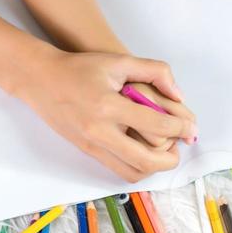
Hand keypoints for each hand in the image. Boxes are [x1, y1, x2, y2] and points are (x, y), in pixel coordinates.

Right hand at [14, 46, 198, 182]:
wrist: (41, 79)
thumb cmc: (81, 67)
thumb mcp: (119, 60)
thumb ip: (154, 71)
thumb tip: (178, 95)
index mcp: (109, 106)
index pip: (157, 125)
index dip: (180, 128)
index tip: (191, 127)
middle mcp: (100, 131)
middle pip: (147, 159)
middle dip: (171, 157)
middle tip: (181, 145)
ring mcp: (92, 145)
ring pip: (133, 172)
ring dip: (155, 166)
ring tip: (165, 150)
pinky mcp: (87, 152)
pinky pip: (118, 171)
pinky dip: (138, 167)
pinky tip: (146, 151)